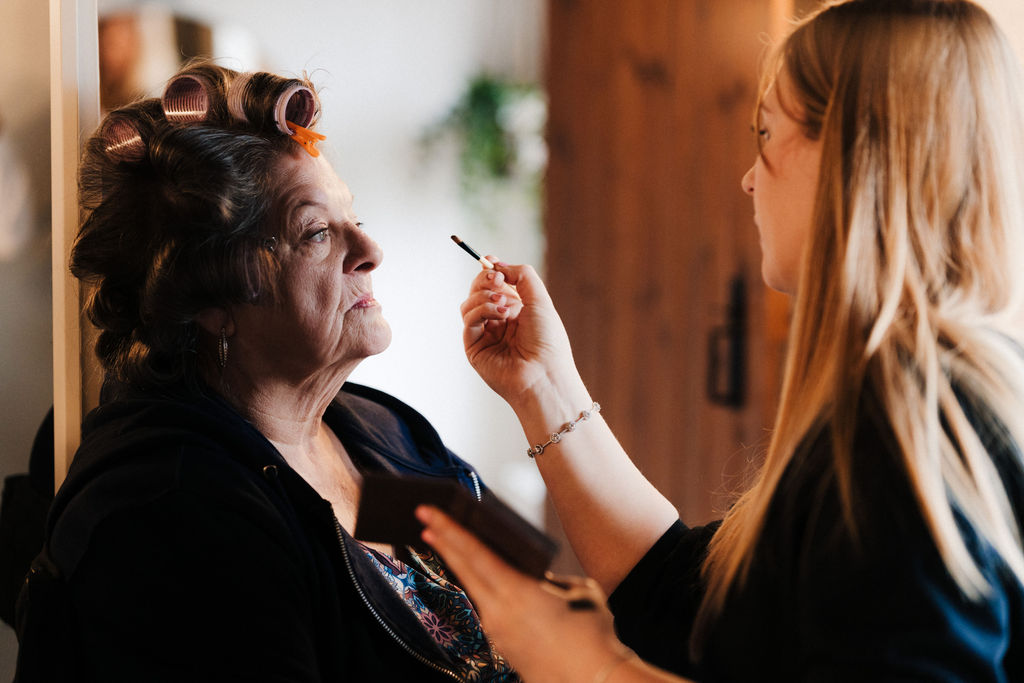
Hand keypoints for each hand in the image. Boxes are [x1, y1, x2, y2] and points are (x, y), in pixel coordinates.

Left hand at [416, 505, 635, 681]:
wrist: (593, 682)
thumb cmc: (593, 633)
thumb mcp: (577, 589)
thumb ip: (550, 577)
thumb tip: (534, 577)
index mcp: (516, 590)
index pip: (474, 552)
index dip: (449, 530)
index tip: (428, 513)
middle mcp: (498, 610)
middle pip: (463, 568)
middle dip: (442, 540)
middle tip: (422, 518)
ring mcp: (497, 630)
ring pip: (475, 589)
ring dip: (461, 565)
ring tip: (447, 543)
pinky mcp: (503, 646)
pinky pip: (488, 609)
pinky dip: (484, 590)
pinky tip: (485, 582)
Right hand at [459, 261, 580, 406]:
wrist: (544, 374)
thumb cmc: (548, 341)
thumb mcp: (540, 299)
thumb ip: (521, 275)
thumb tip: (497, 264)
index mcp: (516, 311)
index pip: (494, 285)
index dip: (490, 271)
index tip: (490, 261)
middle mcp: (498, 322)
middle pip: (477, 291)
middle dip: (485, 280)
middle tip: (498, 280)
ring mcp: (485, 335)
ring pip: (469, 303)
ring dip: (484, 296)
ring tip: (504, 305)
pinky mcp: (474, 348)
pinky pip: (468, 319)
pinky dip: (481, 310)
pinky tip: (499, 314)